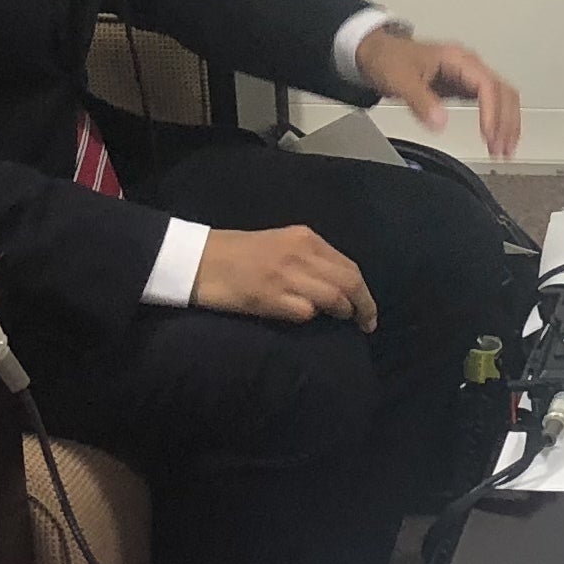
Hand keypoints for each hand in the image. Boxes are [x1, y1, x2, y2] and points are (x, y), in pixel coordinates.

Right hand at [196, 222, 376, 329]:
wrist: (197, 259)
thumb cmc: (236, 254)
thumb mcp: (280, 245)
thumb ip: (308, 260)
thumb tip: (335, 287)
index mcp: (305, 238)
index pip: (349, 266)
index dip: (364, 292)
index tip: (367, 309)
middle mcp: (302, 252)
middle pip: (350, 282)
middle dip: (364, 306)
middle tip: (366, 325)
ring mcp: (288, 274)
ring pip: (335, 298)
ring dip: (342, 314)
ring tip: (342, 325)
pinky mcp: (272, 296)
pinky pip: (307, 312)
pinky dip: (311, 318)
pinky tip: (304, 321)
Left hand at [354, 27, 522, 158]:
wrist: (378, 52)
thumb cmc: (389, 59)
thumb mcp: (400, 80)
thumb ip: (421, 101)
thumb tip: (441, 122)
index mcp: (457, 59)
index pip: (487, 85)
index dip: (491, 112)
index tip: (489, 135)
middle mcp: (469, 65)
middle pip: (504, 92)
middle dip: (506, 122)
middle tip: (502, 149)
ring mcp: (469, 76)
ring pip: (504, 97)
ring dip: (508, 123)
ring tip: (505, 149)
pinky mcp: (465, 87)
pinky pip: (493, 102)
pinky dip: (499, 121)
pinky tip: (498, 137)